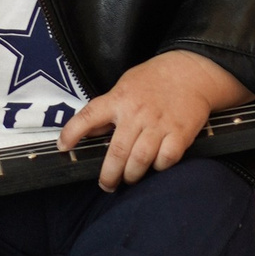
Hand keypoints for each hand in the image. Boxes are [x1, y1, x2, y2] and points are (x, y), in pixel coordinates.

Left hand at [60, 51, 250, 189]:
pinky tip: (156, 165)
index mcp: (120, 99)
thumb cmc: (155, 79)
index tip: (63, 147)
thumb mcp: (125, 85)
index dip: (72, 132)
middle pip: (117, 152)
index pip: (89, 116)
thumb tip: (92, 133)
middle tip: (107, 184)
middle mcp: (137, 113)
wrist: (191, 70)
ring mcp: (159, 124)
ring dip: (132, 176)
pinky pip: (166, 159)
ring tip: (130, 178)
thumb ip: (109, 109)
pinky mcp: (180, 133)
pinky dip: (159, 167)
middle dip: (109, 175)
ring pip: (140, 160)